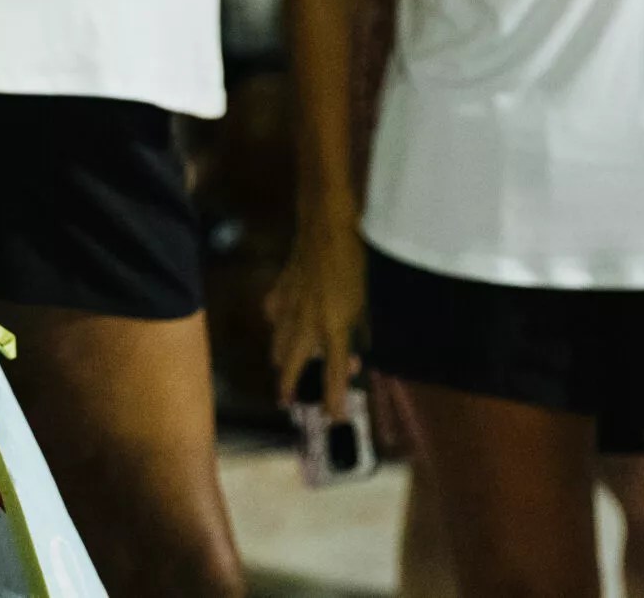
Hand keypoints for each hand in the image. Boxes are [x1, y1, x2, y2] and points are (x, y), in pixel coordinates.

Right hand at [265, 210, 363, 417]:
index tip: (335, 417)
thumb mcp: (370, 300)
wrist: (328, 225)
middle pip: (293, 365)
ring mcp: (289, 306)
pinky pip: (273, 314)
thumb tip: (361, 351)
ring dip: (282, 358)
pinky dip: (276, 323)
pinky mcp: (280, 289)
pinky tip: (281, 323)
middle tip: (286, 402)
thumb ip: (364, 330)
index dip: (334, 399)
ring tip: (284, 369)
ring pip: (277, 342)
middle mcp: (308, 322)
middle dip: (289, 386)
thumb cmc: (357, 260)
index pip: (333, 373)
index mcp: (334, 327)